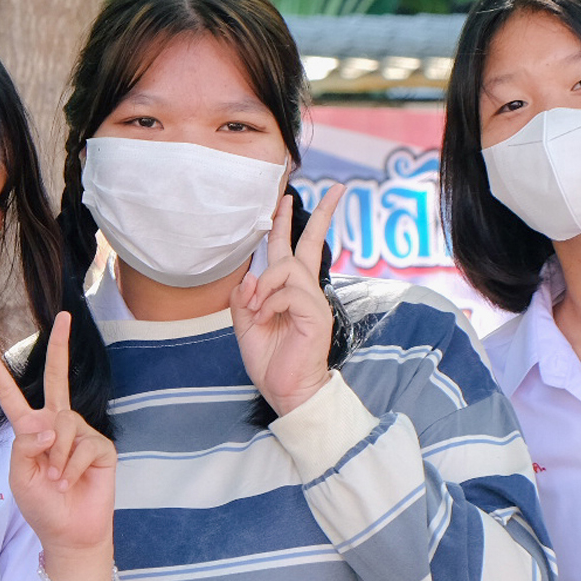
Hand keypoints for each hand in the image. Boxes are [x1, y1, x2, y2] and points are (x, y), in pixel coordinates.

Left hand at [0, 312, 116, 560]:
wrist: (71, 533)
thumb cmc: (43, 507)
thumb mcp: (20, 476)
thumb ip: (25, 445)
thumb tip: (50, 423)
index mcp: (31, 431)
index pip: (11, 395)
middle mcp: (58, 425)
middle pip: (57, 378)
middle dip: (60, 346)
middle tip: (65, 316)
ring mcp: (81, 433)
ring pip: (64, 425)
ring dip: (56, 457)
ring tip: (57, 480)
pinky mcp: (102, 446)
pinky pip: (83, 445)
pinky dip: (72, 467)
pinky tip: (71, 481)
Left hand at [232, 186, 343, 415]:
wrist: (287, 392)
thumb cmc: (271, 361)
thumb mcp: (245, 325)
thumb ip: (244, 298)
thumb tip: (250, 275)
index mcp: (290, 291)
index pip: (292, 249)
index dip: (289, 223)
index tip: (290, 197)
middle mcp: (306, 291)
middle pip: (310, 243)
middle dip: (320, 214)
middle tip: (336, 188)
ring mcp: (314, 301)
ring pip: (287, 268)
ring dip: (265, 284)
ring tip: (258, 310)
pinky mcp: (317, 314)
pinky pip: (289, 292)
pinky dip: (269, 303)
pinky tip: (265, 319)